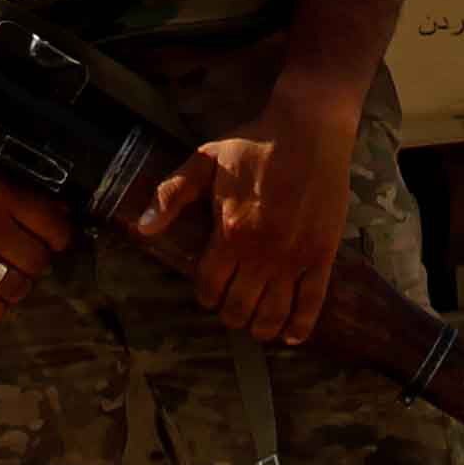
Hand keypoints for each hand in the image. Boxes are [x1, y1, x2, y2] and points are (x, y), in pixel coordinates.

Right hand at [0, 115, 76, 321]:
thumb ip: (24, 189)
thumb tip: (62, 215)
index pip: (55, 230)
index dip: (60, 233)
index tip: (53, 232)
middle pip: (37, 261)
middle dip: (40, 256)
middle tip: (29, 247)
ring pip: (15, 287)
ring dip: (21, 280)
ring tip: (13, 268)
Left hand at [134, 63, 361, 343]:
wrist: (308, 129)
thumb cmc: (254, 142)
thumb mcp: (204, 160)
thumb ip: (171, 194)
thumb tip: (141, 229)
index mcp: (230, 232)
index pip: (209, 284)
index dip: (205, 295)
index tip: (208, 293)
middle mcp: (261, 253)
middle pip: (240, 307)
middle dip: (231, 315)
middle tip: (231, 310)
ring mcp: (294, 257)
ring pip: (274, 312)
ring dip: (261, 327)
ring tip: (257, 326)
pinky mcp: (322, 255)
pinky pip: (312, 302)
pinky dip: (300, 325)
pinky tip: (292, 336)